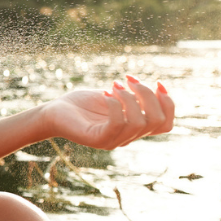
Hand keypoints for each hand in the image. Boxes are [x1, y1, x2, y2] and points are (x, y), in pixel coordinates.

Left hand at [41, 75, 173, 149]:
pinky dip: (115, 105)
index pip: (165, 125)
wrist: (52, 113)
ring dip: (130, 98)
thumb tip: (158, 88)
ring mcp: (112, 141)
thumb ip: (134, 97)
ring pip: (139, 123)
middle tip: (128, 80)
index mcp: (133, 129)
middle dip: (148, 95)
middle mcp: (126, 138)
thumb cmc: (81, 104)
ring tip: (114, 86)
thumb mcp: (113, 97)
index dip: (169, 104)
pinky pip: (117, 124)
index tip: (158, 82)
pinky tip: (104, 93)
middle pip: (156, 121)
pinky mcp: (96, 139)